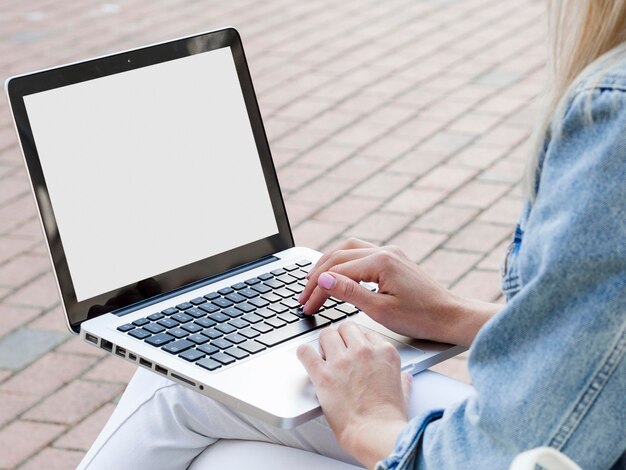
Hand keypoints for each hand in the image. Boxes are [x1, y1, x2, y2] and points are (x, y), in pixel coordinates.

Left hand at [297, 322, 410, 468]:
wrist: (375, 435)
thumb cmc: (389, 419)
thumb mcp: (403, 392)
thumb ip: (401, 380)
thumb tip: (403, 378)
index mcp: (385, 353)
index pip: (366, 333)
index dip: (358, 342)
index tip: (353, 350)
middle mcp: (364, 352)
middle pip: (346, 328)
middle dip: (341, 337)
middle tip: (337, 350)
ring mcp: (343, 361)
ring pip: (327, 334)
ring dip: (323, 343)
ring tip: (323, 354)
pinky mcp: (324, 375)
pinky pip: (306, 352)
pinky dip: (303, 353)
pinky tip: (305, 357)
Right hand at [300, 238, 496, 345]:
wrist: (450, 316)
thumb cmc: (421, 317)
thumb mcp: (380, 310)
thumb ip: (349, 292)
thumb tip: (324, 280)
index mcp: (381, 261)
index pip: (337, 271)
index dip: (317, 289)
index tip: (306, 305)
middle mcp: (385, 251)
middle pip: (338, 256)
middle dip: (318, 276)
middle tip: (305, 296)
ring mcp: (390, 253)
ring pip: (348, 250)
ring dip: (329, 264)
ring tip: (314, 281)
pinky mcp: (393, 259)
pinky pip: (360, 254)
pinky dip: (344, 262)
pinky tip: (337, 275)